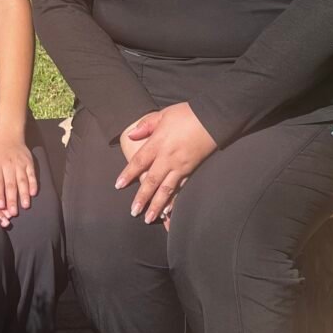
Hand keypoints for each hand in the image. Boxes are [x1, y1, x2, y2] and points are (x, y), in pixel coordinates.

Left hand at [0, 129, 37, 215]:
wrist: (8, 136)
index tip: (0, 206)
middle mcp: (8, 164)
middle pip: (10, 184)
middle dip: (12, 199)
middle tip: (13, 212)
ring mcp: (20, 163)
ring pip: (22, 180)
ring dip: (24, 194)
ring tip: (25, 206)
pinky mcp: (29, 162)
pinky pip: (32, 174)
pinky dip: (33, 184)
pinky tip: (33, 193)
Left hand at [115, 102, 217, 223]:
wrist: (214, 118)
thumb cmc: (187, 114)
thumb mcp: (163, 114)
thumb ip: (146, 125)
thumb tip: (130, 135)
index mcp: (158, 143)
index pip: (139, 161)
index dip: (128, 174)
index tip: (119, 185)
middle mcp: (167, 157)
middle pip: (151, 180)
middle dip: (142, 198)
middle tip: (133, 212)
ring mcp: (181, 165)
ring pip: (166, 189)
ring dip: (157, 205)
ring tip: (149, 218)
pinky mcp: (191, 169)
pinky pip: (181, 188)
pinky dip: (174, 200)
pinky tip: (168, 211)